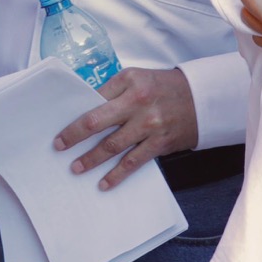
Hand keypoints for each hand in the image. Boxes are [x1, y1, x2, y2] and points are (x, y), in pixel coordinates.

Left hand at [52, 66, 197, 189]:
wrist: (202, 99)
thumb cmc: (164, 88)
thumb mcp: (138, 79)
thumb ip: (114, 92)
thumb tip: (86, 110)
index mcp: (129, 81)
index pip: (94, 98)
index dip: (76, 114)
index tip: (62, 126)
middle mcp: (137, 102)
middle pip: (97, 122)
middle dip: (74, 136)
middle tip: (59, 147)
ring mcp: (148, 124)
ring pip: (112, 146)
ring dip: (91, 159)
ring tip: (76, 168)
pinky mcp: (159, 143)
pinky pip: (132, 162)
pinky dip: (116, 174)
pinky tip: (104, 183)